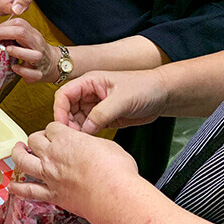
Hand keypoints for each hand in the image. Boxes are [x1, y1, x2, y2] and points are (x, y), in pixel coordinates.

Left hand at [0, 18, 59, 83]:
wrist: (54, 63)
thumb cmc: (35, 50)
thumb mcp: (27, 38)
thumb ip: (14, 34)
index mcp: (33, 35)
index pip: (19, 23)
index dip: (4, 26)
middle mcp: (37, 45)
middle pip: (23, 33)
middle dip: (5, 33)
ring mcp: (40, 60)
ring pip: (32, 55)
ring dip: (17, 52)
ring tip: (7, 50)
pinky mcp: (39, 74)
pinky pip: (32, 73)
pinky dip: (22, 70)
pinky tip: (14, 67)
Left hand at [9, 123, 138, 218]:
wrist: (113, 195)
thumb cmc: (116, 170)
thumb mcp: (108, 145)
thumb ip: (92, 144)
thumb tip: (92, 147)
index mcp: (66, 138)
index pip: (51, 128)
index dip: (54, 130)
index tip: (57, 133)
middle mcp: (53, 155)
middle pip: (34, 140)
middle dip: (36, 139)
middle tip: (39, 141)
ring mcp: (49, 175)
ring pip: (23, 161)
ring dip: (17, 154)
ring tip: (17, 151)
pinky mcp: (52, 194)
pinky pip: (28, 191)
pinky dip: (17, 189)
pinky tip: (11, 187)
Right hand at [53, 70, 168, 134]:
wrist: (163, 95)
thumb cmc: (145, 88)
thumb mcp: (122, 99)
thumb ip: (101, 114)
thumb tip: (84, 129)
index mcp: (90, 82)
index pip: (64, 94)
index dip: (59, 109)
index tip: (61, 124)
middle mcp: (89, 93)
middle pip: (67, 108)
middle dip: (67, 122)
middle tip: (73, 137)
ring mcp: (95, 106)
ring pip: (76, 119)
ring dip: (77, 130)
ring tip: (82, 141)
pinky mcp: (103, 117)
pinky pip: (88, 127)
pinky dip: (87, 134)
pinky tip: (90, 140)